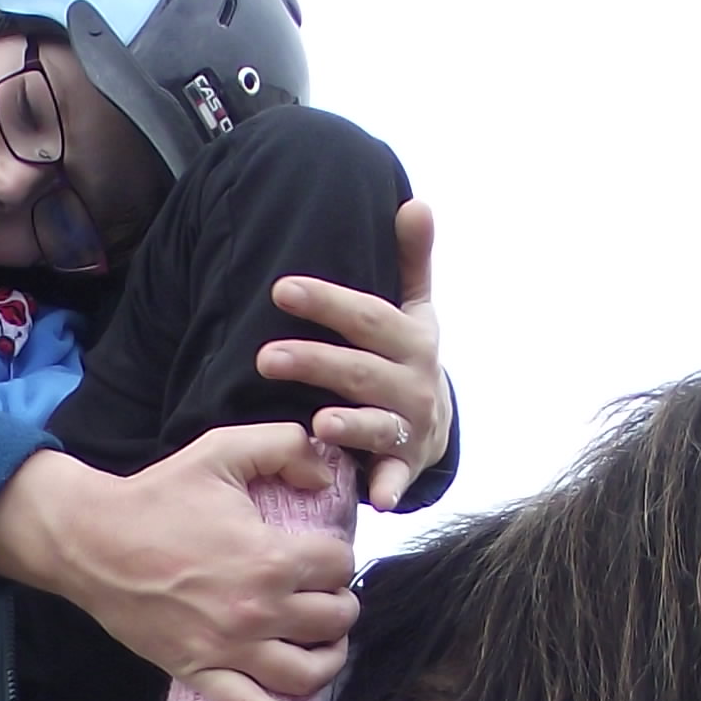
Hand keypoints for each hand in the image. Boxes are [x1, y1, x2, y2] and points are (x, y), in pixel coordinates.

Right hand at [0, 426, 356, 700]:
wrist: (91, 541)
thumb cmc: (157, 495)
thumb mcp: (222, 450)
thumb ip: (285, 446)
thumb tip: (326, 470)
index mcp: (269, 557)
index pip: (339, 565)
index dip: (336, 554)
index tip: (320, 551)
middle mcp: (258, 610)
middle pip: (335, 618)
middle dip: (338, 601)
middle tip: (322, 591)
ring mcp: (230, 649)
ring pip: (310, 671)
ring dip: (330, 656)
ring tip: (324, 641)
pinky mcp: (202, 673)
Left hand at [261, 197, 451, 509]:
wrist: (435, 426)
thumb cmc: (407, 358)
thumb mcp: (414, 309)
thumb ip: (412, 259)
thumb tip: (417, 202)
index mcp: (412, 339)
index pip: (367, 315)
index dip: (327, 302)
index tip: (282, 290)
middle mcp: (414, 382)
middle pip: (360, 370)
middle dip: (315, 362)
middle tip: (264, 357)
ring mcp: (410, 427)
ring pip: (376, 423)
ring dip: (351, 425)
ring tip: (318, 423)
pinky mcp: (404, 466)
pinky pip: (396, 478)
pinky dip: (389, 488)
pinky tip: (375, 498)